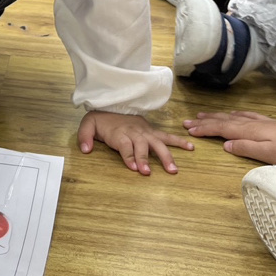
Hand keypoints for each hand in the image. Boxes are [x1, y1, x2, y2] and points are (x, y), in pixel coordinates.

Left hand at [78, 110, 193, 174]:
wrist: (112, 103)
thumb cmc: (101, 119)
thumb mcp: (88, 124)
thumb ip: (85, 136)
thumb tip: (85, 149)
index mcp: (119, 132)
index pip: (125, 145)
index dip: (129, 156)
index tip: (134, 168)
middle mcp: (134, 132)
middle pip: (141, 145)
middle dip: (145, 158)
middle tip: (148, 172)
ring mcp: (145, 131)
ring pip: (157, 142)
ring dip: (165, 156)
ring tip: (173, 169)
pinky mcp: (152, 131)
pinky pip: (166, 136)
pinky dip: (178, 141)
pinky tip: (190, 147)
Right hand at [183, 110, 275, 165]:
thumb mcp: (267, 154)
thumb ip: (245, 148)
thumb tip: (225, 145)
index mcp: (248, 131)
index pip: (221, 128)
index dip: (204, 129)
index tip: (189, 130)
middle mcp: (250, 124)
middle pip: (222, 121)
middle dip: (204, 121)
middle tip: (187, 121)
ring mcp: (258, 121)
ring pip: (230, 117)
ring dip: (214, 116)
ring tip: (201, 115)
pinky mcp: (265, 122)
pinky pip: (243, 115)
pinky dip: (232, 114)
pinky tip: (231, 114)